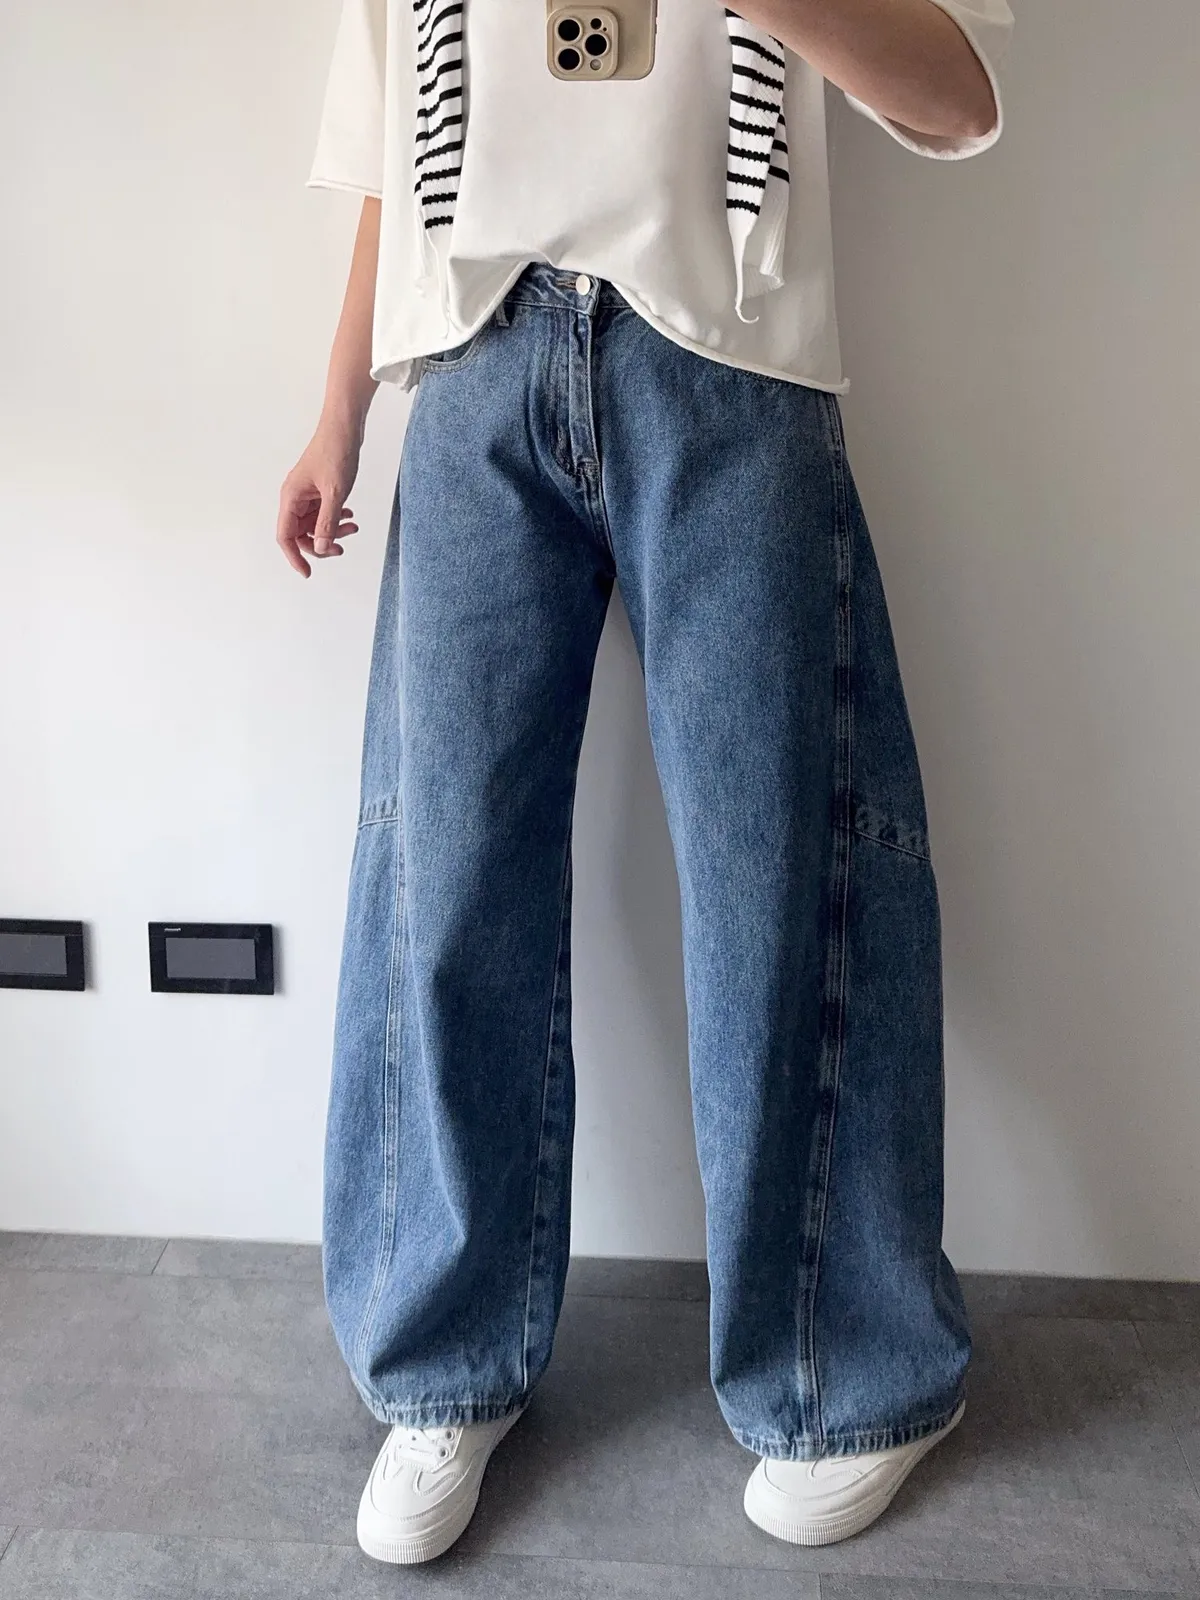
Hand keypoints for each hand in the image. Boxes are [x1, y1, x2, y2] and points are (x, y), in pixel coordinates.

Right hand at [276, 419, 363, 577]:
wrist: (345, 427)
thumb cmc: (336, 452)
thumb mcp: (335, 493)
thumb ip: (328, 522)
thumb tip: (322, 548)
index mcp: (291, 498)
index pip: (285, 536)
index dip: (295, 557)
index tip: (307, 573)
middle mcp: (295, 497)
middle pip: (301, 534)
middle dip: (322, 543)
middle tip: (341, 548)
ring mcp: (307, 493)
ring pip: (315, 524)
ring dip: (333, 530)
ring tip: (353, 526)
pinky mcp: (319, 488)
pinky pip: (323, 512)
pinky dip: (336, 517)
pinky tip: (349, 513)